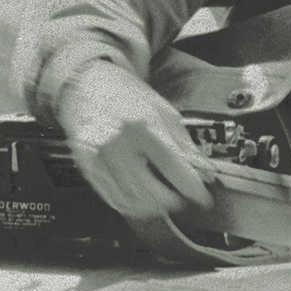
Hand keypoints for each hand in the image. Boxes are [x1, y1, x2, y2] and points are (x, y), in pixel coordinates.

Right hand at [56, 62, 211, 218]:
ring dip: (153, 207)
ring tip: (163, 198)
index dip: (194, 190)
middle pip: (153, 193)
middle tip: (182, 197)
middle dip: (173, 201)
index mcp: (142, 126)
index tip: (203, 197)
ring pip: (133, 201)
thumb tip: (202, 172)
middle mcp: (118, 144)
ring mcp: (98, 159)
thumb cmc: (128, 95)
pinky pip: (113, 199)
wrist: (87, 84)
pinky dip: (132, 205)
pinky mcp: (87, 168)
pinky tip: (141, 198)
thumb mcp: (164, 111)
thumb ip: (183, 144)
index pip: (174, 170)